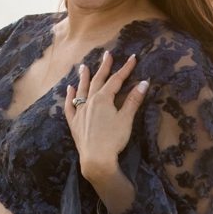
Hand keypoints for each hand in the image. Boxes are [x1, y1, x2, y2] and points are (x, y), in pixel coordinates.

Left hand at [65, 49, 146, 213]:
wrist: (96, 159)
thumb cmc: (113, 139)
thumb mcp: (126, 119)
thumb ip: (133, 100)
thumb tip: (143, 83)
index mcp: (103, 99)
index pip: (116, 80)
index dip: (125, 69)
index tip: (132, 58)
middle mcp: (89, 102)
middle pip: (98, 81)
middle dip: (104, 67)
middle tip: (107, 54)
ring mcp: (80, 112)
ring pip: (81, 91)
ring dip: (84, 78)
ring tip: (84, 67)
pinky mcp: (74, 123)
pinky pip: (69, 107)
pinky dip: (69, 97)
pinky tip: (69, 90)